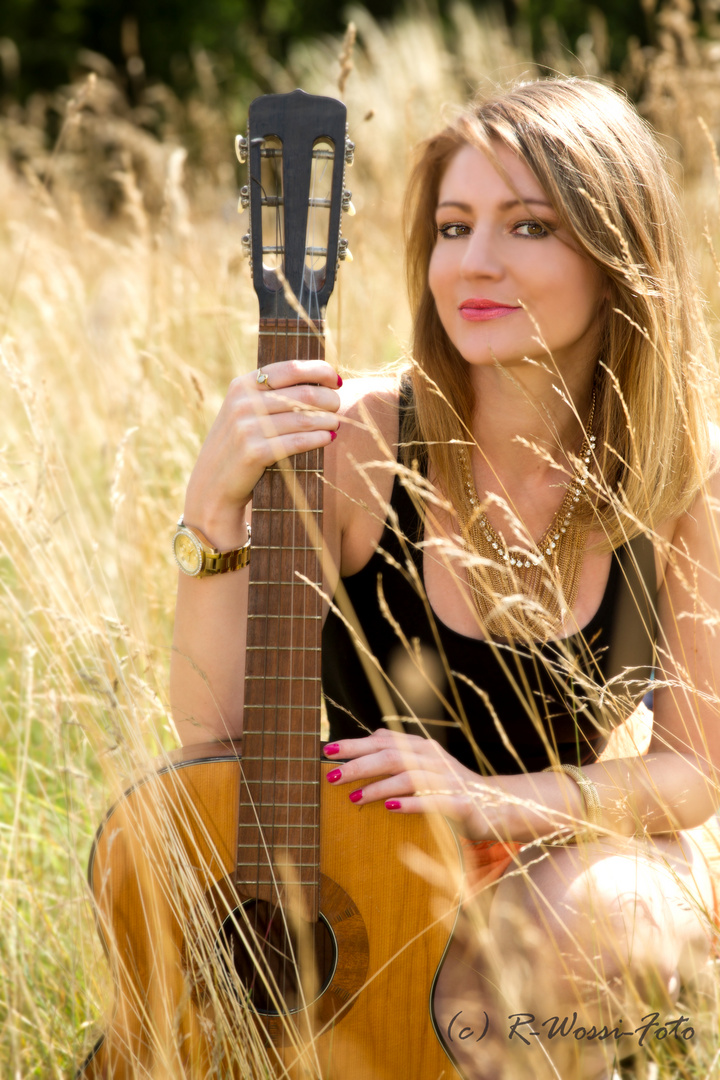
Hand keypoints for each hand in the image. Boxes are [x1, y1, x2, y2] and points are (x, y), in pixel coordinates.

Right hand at [184, 359, 340, 545]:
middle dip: (328, 399)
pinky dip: (318, 439)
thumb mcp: (245, 412)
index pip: (291, 368)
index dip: (320, 371)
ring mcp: (247, 427)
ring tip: (336, 424)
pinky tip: (328, 438)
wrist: (212, 486)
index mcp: (242, 385)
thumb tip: (321, 383)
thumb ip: (271, 395)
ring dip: (327, 420)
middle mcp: (243, 402)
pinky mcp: (254, 452)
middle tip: (338, 406)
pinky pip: (297, 441)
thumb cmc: (238, 446)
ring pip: (304, 418)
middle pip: (302, 393)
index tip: (337, 380)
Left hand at [323, 728, 508, 841]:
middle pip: (392, 756)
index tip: (327, 751)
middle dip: (359, 764)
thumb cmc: (450, 787)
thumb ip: (399, 753)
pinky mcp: (460, 803)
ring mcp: (448, 780)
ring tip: (355, 797)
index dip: (355, 744)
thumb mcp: (424, 765)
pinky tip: (390, 808)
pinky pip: (433, 802)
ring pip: (409, 778)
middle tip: (332, 776)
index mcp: (422, 747)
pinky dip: (410, 804)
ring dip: (379, 787)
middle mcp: (433, 758)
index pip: (384, 740)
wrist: (496, 806)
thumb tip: (365, 741)